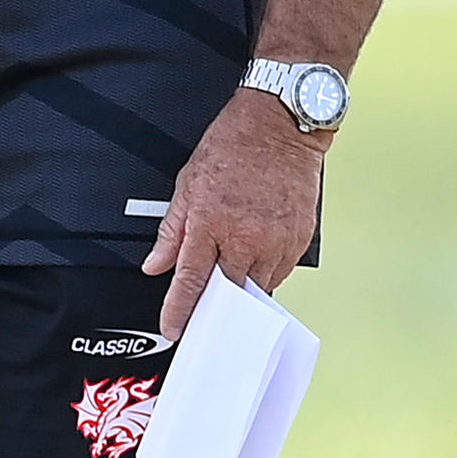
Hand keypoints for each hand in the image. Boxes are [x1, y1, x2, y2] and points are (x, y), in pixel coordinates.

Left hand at [145, 90, 324, 343]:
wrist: (279, 128)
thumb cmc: (230, 150)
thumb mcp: (186, 186)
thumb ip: (171, 233)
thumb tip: (156, 267)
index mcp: (211, 224)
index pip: (192, 280)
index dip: (180, 310)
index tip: (175, 329)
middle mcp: (246, 237)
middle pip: (229, 291)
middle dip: (217, 309)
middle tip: (207, 318)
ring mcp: (277, 239)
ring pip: (259, 286)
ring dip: (244, 292)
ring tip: (232, 285)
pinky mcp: (301, 237)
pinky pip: (282, 271)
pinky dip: (267, 274)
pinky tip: (256, 263)